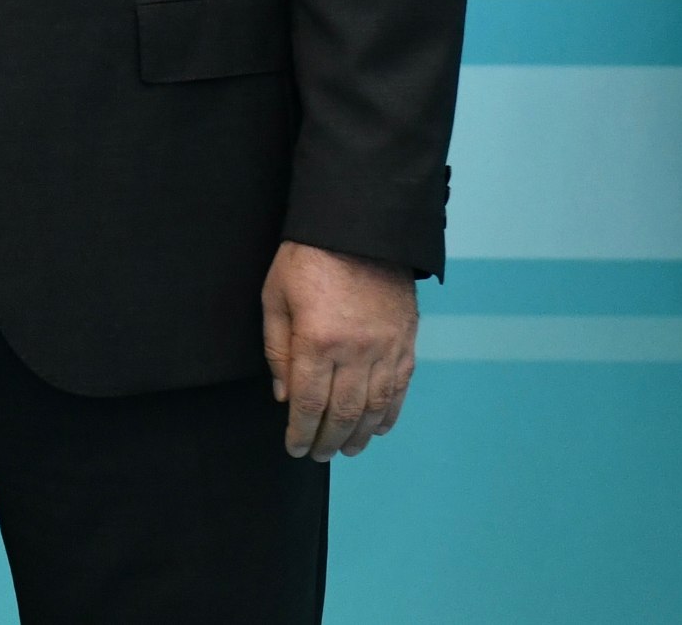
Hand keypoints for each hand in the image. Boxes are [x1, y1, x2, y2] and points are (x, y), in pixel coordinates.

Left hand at [262, 240, 418, 459]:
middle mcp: (355, 352)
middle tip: (318, 454)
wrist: (358, 227)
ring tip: (346, 448)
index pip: (309, 404)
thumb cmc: (307, 258)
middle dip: (328, 439)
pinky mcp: (406, 342)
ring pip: (375, 408)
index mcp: (317, 341)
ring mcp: (385, 349)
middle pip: (343, 413)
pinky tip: (377, 428)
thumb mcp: (275, 297)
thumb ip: (277, 349)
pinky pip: (399, 389)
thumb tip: (284, 397)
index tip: (295, 448)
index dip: (301, 432)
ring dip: (360, 435)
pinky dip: (389, 414)